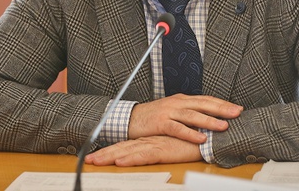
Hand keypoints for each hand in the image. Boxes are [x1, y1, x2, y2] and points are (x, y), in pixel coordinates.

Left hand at [85, 135, 201, 165]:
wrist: (209, 136)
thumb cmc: (193, 141)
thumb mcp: (174, 145)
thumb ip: (163, 146)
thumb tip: (153, 151)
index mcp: (151, 139)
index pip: (127, 144)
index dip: (111, 149)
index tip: (96, 156)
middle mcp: (150, 140)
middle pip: (123, 146)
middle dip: (104, 154)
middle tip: (88, 160)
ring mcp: (155, 144)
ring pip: (128, 151)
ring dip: (111, 156)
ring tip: (96, 161)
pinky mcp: (163, 149)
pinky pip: (144, 155)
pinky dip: (131, 159)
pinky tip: (120, 162)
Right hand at [128, 94, 242, 143]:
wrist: (130, 118)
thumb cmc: (154, 117)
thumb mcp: (173, 111)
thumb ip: (189, 113)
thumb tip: (208, 118)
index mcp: (182, 99)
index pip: (206, 99)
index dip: (222, 103)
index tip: (237, 108)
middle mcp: (177, 103)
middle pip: (203, 104)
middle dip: (221, 108)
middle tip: (237, 113)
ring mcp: (169, 112)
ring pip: (192, 115)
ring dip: (209, 120)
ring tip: (224, 126)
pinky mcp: (161, 123)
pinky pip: (178, 128)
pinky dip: (190, 133)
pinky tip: (201, 138)